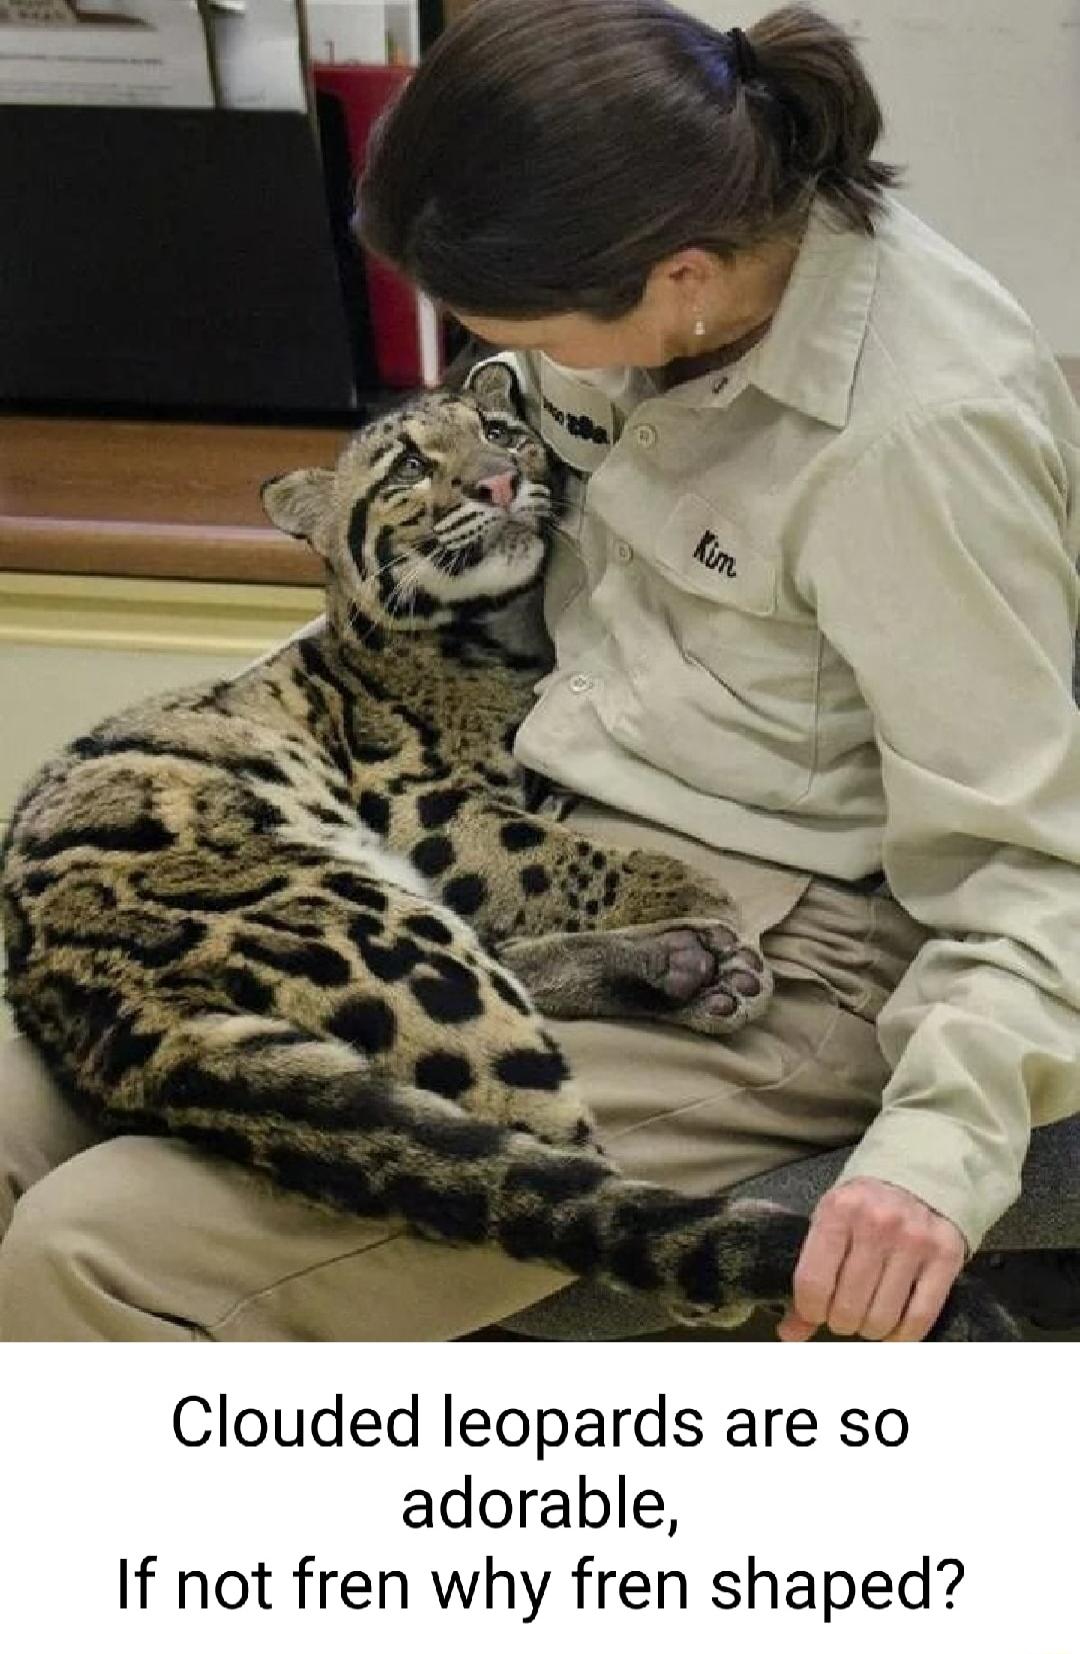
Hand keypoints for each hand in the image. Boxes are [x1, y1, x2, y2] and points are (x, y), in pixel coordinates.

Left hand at [777, 1177, 965, 1342]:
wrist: (916, 1178)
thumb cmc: (863, 1207)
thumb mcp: (828, 1224)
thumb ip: (809, 1276)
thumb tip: (789, 1334)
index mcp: (838, 1210)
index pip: (812, 1283)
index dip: (810, 1311)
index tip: (815, 1311)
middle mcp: (877, 1223)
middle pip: (847, 1307)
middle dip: (840, 1322)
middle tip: (844, 1313)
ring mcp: (914, 1240)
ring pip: (882, 1319)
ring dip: (870, 1330)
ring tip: (868, 1317)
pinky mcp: (946, 1256)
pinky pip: (919, 1318)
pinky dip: (902, 1336)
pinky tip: (893, 1331)